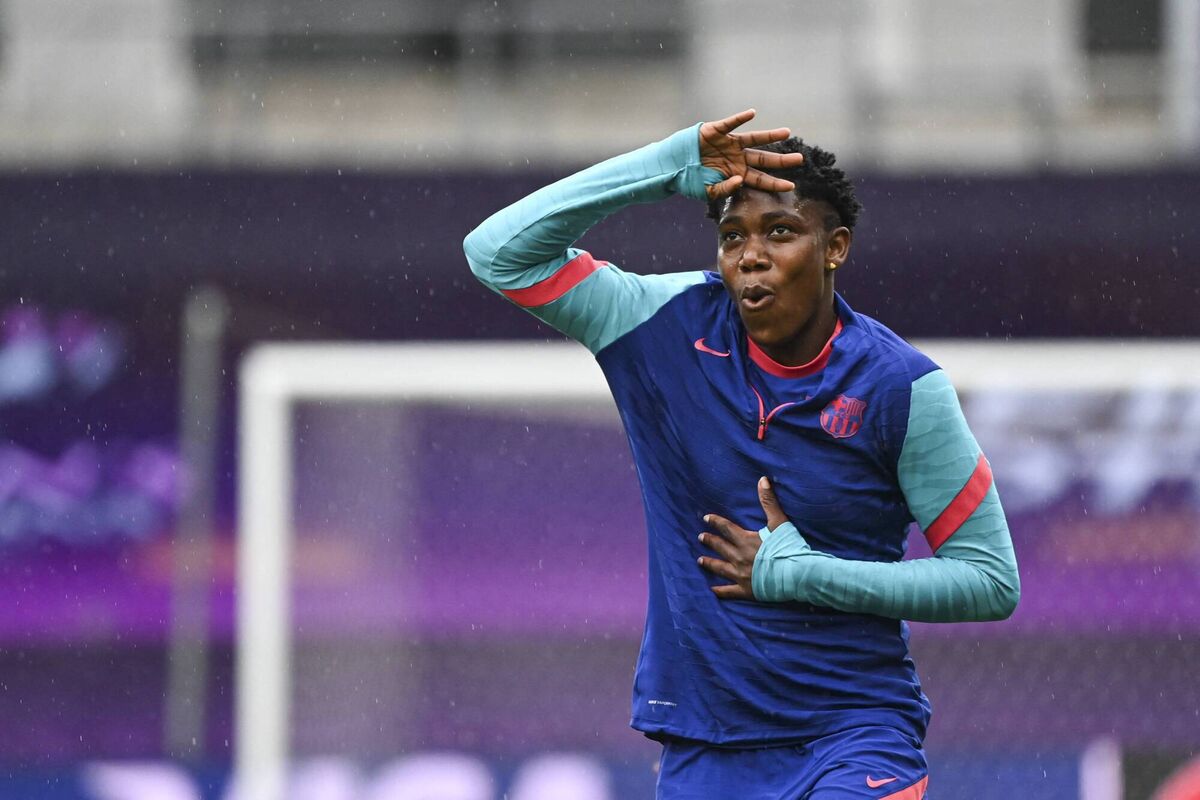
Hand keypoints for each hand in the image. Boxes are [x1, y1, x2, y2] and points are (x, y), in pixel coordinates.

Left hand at [698, 476, 791, 598]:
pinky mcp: (746, 590)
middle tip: (700, 537)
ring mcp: (741, 575)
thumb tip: (762, 480)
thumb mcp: (780, 521)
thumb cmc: (790, 547)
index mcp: (746, 540)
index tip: (706, 518)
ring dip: (709, 563)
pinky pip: (729, 591)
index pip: (726, 528)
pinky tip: (711, 590)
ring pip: (720, 568)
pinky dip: (719, 591)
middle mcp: (740, 557)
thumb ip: (769, 502)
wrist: (797, 574)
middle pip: (720, 547)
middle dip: (709, 541)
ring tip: (699, 560)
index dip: (715, 522)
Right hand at [699, 109, 805, 200]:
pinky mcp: (716, 132)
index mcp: (736, 173)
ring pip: (754, 139)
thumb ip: (724, 189)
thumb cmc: (691, 180)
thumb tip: (739, 180)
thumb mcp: (708, 191)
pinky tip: (752, 113)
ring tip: (787, 133)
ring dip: (770, 136)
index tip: (791, 186)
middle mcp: (737, 158)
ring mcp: (729, 144)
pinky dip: (740, 118)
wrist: (672, 166)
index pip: (760, 179)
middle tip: (800, 159)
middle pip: (764, 159)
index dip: (775, 183)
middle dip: (782, 160)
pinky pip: (730, 123)